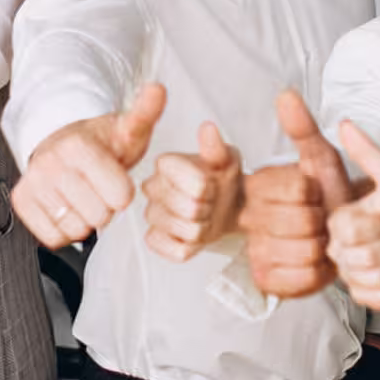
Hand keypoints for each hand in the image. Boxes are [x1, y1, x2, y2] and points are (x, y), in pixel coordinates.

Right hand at [12, 82, 165, 249]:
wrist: (62, 144)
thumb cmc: (99, 143)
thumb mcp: (127, 129)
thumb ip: (145, 112)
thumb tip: (158, 89)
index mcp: (78, 146)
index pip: (121, 197)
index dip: (123, 193)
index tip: (114, 178)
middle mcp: (50, 163)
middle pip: (100, 216)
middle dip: (104, 207)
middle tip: (97, 188)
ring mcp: (33, 183)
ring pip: (76, 229)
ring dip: (84, 220)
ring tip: (82, 197)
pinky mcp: (22, 201)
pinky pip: (53, 237)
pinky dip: (64, 230)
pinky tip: (66, 208)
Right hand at [142, 121, 242, 261]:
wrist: (226, 205)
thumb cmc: (222, 179)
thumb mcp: (227, 159)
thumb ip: (217, 147)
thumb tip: (208, 129)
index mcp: (166, 163)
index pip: (192, 183)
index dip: (209, 188)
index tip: (211, 184)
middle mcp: (152, 187)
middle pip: (189, 209)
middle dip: (209, 209)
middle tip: (210, 202)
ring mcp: (152, 215)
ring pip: (187, 230)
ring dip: (204, 228)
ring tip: (204, 216)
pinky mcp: (154, 239)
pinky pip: (177, 251)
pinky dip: (193, 246)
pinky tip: (193, 234)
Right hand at [244, 89, 361, 298]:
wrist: (342, 236)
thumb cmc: (330, 197)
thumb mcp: (321, 159)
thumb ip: (304, 128)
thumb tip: (285, 93)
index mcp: (258, 186)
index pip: (297, 188)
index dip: (316, 192)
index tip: (314, 193)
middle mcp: (249, 218)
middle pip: (303, 222)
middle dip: (323, 221)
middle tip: (321, 221)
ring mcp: (255, 250)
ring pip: (305, 251)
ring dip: (324, 249)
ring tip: (321, 242)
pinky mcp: (266, 279)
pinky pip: (301, 279)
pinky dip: (319, 274)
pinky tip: (316, 264)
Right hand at [327, 123, 379, 311]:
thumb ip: (367, 152)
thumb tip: (344, 123)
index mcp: (339, 223)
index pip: (345, 231)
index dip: (371, 225)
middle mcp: (340, 252)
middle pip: (357, 258)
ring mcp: (353, 277)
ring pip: (370, 278)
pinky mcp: (369, 297)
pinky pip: (378, 298)